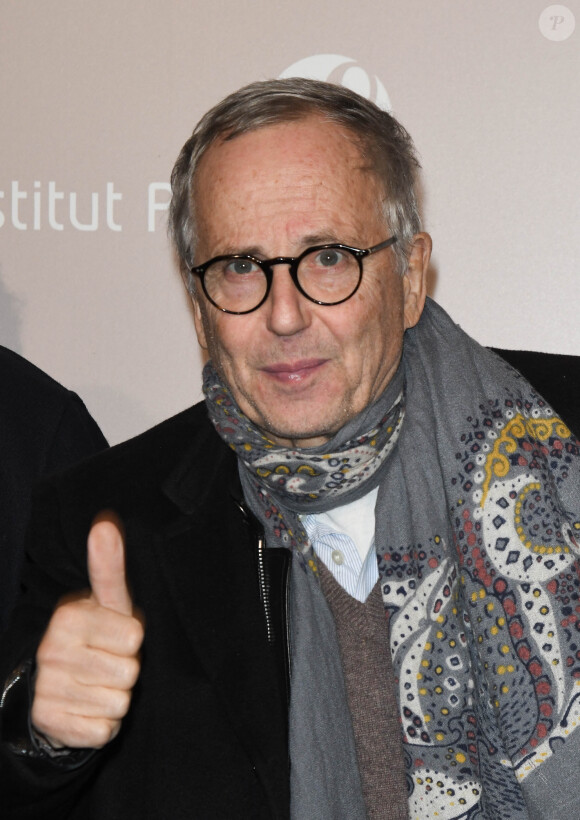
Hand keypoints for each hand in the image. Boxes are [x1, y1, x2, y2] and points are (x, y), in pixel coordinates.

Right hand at [31, 513, 143, 748]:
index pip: (134, 635)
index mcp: (69, 616)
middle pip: (129, 671)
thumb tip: (105, 521)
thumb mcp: (108, 600)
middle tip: (107, 661)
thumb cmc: (96, 634)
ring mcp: (48, 688)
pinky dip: (103, 723)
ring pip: (118, 702)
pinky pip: (104, 730)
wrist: (57, 682)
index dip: (132, 639)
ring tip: (97, 683)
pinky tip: (87, 706)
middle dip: (125, 669)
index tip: (115, 635)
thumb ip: (109, 564)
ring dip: (115, 697)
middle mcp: (53, 651)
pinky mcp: (51, 722)